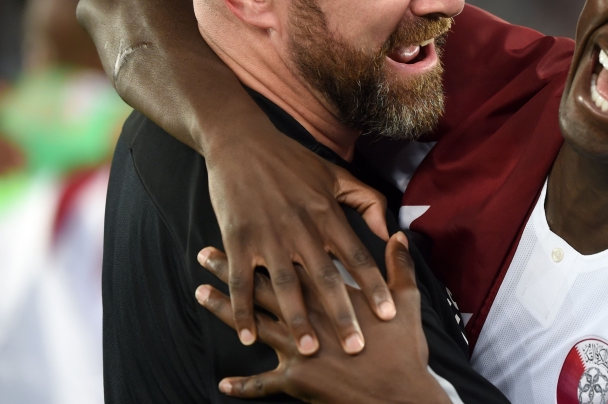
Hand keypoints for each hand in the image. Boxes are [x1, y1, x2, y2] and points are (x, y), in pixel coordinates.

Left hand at [195, 238, 449, 403]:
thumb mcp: (407, 300)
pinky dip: (243, 385)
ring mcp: (298, 349)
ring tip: (200, 293)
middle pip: (263, 286)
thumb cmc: (404, 349)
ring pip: (253, 324)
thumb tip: (398, 236)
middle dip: (232, 268)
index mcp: (332, 294)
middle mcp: (309, 317)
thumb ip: (398, 266)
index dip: (268, 241)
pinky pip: (262, 384)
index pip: (293, 260)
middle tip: (205, 253)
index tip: (245, 220)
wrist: (399, 395)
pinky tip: (223, 383)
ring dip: (223, 311)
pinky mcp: (296, 380)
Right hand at [205, 122, 394, 356]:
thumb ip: (367, 200)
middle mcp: (301, 228)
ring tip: (308, 349)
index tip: (389, 314)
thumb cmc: (292, 161)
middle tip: (356, 347)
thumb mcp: (335, 174)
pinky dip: (243, 310)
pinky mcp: (238, 239)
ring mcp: (268, 235)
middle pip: (325, 278)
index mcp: (327, 214)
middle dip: (342, 315)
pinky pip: (241, 281)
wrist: (242, 143)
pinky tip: (248, 337)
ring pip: (286, 285)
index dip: (374, 286)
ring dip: (296, 319)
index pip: (357, 256)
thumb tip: (390, 231)